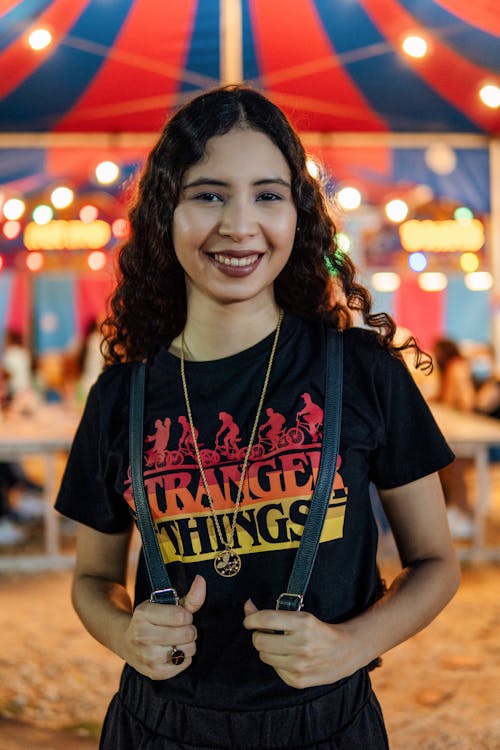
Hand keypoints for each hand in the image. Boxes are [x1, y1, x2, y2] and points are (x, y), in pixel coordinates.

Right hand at [121, 575, 205, 679]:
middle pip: (187, 634)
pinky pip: (184, 664)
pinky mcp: (154, 673)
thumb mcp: (166, 605)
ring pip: (187, 650)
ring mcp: (147, 657)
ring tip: (178, 641)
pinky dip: (184, 658)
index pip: (182, 616)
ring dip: (188, 645)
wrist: (128, 644)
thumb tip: (201, 580)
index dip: (187, 616)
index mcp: (144, 614)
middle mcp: (142, 636)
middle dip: (189, 630)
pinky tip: (174, 652)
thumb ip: (189, 596)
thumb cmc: (152, 621)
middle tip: (181, 629)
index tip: (181, 616)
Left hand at [243, 599, 357, 688]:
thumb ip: (273, 613)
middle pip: (259, 641)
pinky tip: (290, 657)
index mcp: (303, 623)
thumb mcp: (301, 615)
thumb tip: (247, 606)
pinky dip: (277, 662)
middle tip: (265, 633)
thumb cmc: (319, 630)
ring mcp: (300, 665)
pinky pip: (274, 669)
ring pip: (264, 656)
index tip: (248, 620)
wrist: (345, 652)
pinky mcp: (298, 681)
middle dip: (258, 635)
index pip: (266, 619)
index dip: (251, 618)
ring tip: (280, 645)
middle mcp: (301, 645)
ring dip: (267, 649)